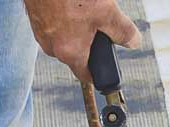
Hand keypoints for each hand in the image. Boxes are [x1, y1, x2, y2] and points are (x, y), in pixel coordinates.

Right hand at [22, 0, 142, 80]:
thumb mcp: (106, 12)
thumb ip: (122, 30)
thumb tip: (134, 42)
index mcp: (70, 52)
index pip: (85, 75)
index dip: (98, 74)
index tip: (105, 71)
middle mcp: (52, 48)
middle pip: (76, 53)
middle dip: (89, 41)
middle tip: (99, 21)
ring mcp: (41, 34)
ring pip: (64, 37)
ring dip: (75, 27)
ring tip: (83, 7)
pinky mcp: (36, 20)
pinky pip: (54, 25)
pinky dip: (63, 18)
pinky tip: (70, 3)